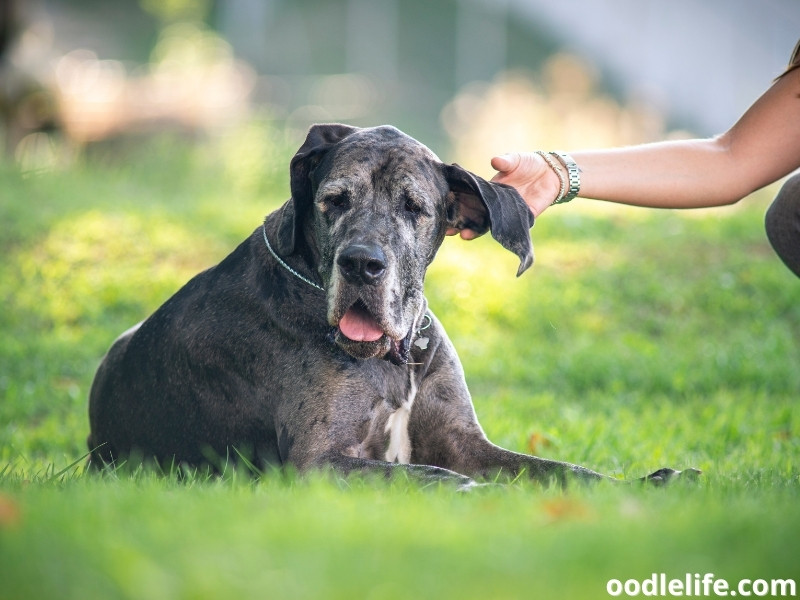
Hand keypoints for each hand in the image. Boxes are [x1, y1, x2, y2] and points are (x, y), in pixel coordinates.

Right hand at [444, 152, 560, 239]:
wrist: (552, 173)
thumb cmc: (530, 164)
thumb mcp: (516, 159)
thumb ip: (506, 161)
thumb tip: (494, 161)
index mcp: (490, 190)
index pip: (471, 198)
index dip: (459, 204)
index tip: (445, 208)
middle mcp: (496, 204)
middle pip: (475, 215)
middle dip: (462, 222)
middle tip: (448, 229)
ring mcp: (507, 212)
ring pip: (489, 225)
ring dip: (476, 231)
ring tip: (464, 235)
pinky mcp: (523, 217)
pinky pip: (510, 227)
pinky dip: (501, 231)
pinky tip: (491, 234)